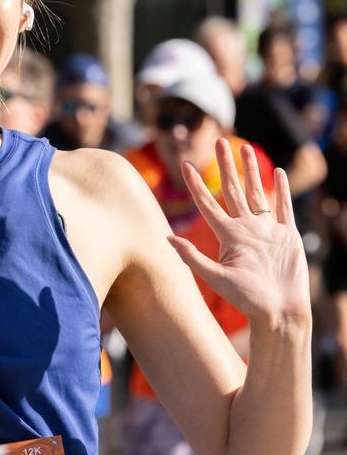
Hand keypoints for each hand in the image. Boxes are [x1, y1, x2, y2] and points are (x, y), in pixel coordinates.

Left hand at [167, 139, 309, 327]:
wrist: (280, 312)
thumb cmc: (247, 300)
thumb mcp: (216, 278)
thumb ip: (193, 257)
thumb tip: (166, 238)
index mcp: (228, 236)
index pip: (208, 204)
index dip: (196, 185)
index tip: (185, 165)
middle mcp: (246, 229)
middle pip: (233, 190)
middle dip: (226, 166)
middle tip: (220, 142)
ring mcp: (267, 231)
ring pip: (257, 193)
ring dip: (252, 171)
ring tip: (245, 148)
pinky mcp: (287, 236)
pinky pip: (282, 207)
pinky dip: (280, 190)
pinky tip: (276, 173)